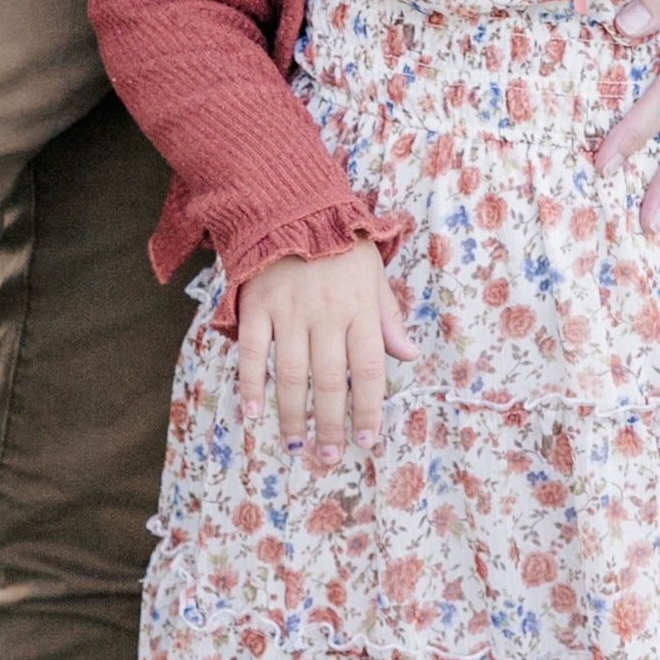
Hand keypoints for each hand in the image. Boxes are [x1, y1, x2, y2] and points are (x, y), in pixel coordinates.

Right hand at [235, 242, 418, 461]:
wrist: (290, 204)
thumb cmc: (339, 243)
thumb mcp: (374, 273)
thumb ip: (388, 317)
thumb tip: (409, 356)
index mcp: (359, 307)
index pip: (368, 369)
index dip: (368, 408)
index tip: (368, 440)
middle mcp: (326, 314)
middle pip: (329, 380)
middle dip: (331, 423)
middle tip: (329, 456)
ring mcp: (288, 311)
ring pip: (291, 373)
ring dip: (293, 414)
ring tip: (296, 444)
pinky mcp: (256, 306)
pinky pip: (252, 352)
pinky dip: (250, 383)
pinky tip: (252, 412)